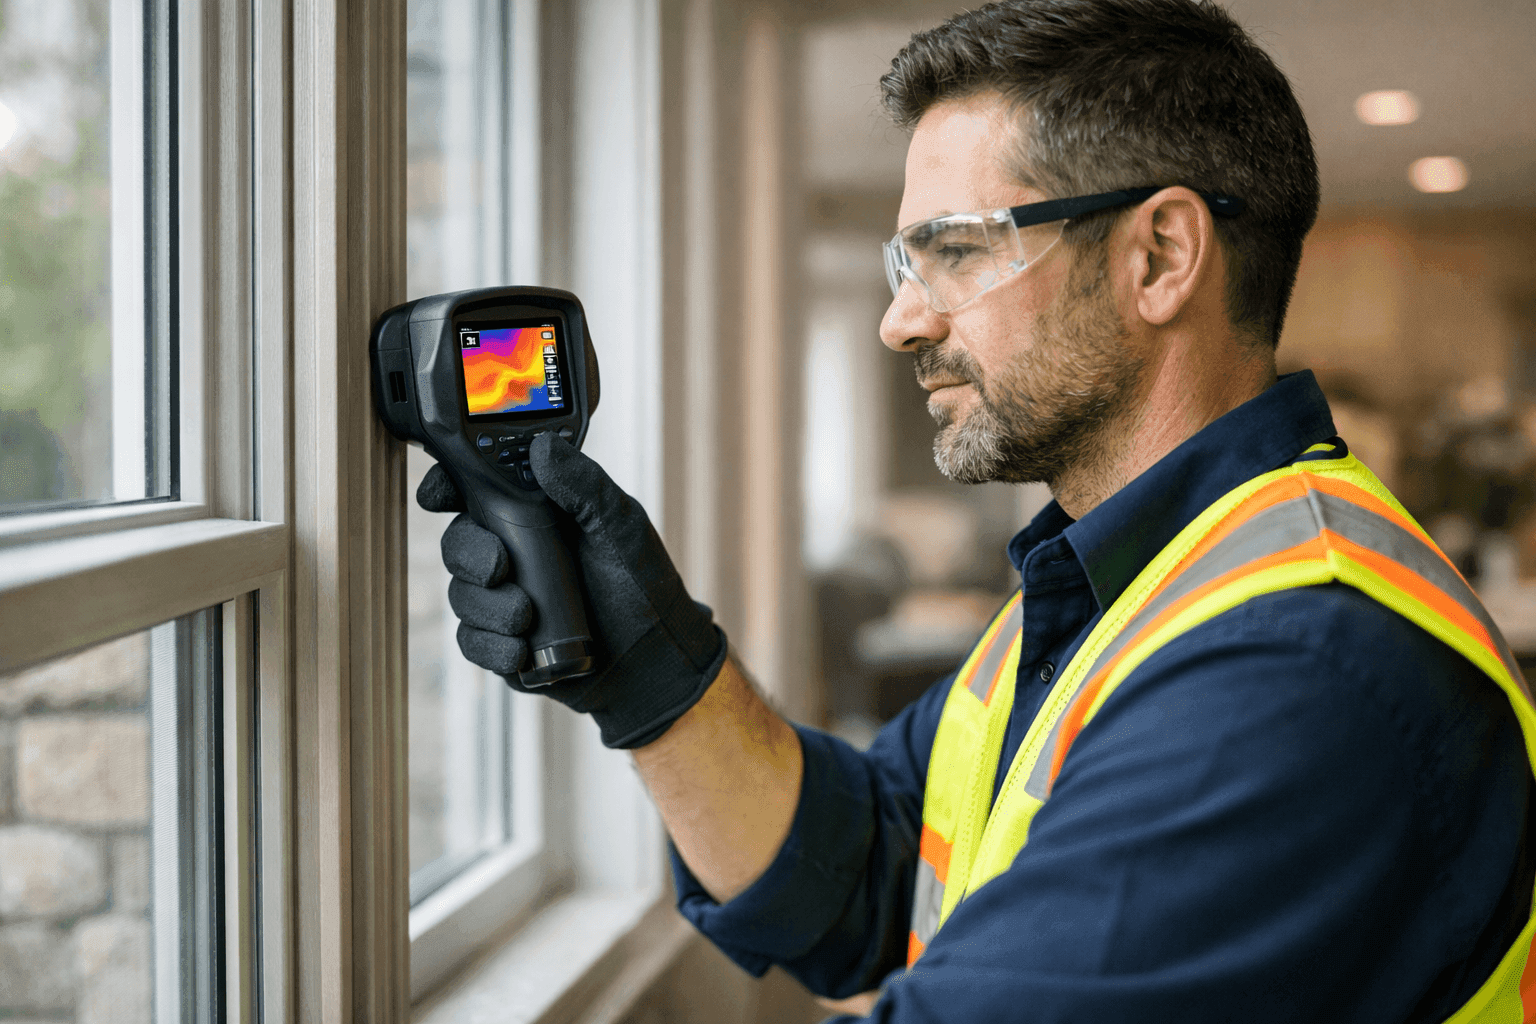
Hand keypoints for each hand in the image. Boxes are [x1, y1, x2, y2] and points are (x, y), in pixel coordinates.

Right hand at [416, 432, 727, 748]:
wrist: (654, 659)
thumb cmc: (641, 585)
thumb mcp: (619, 526)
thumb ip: (584, 486)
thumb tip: (542, 448)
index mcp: (534, 514)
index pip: (475, 491)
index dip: (446, 488)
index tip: (438, 495)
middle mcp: (512, 552)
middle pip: (457, 543)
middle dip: (469, 554)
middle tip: (499, 567)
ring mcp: (504, 598)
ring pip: (461, 594)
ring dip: (486, 607)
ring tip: (525, 617)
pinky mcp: (504, 642)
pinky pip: (472, 642)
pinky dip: (490, 646)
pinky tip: (518, 650)